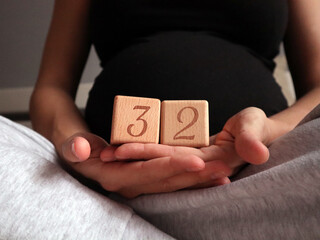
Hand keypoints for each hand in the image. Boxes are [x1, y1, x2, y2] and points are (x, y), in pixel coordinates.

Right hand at [60, 132, 229, 197]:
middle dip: (192, 177)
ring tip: (222, 174)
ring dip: (195, 180)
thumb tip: (81, 150)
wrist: (73, 145)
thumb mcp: (68, 138)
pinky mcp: (142, 177)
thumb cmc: (71, 139)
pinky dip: (188, 178)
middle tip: (222, 169)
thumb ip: (73, 144)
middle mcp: (125, 183)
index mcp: (110, 174)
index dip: (169, 168)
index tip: (197, 162)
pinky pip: (168, 179)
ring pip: (169, 183)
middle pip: (163, 182)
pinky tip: (208, 175)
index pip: (144, 172)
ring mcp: (135, 182)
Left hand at [104, 107, 271, 181]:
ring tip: (108, 153)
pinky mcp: (186, 162)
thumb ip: (253, 138)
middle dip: (131, 161)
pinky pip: (162, 161)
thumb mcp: (257, 127)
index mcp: (211, 165)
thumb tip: (256, 153)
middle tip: (105, 152)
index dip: (147, 155)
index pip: (173, 161)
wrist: (258, 135)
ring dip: (133, 162)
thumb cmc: (258, 128)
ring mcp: (189, 169)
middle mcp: (196, 171)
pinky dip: (145, 157)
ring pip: (157, 167)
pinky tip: (126, 153)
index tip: (122, 149)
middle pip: (159, 168)